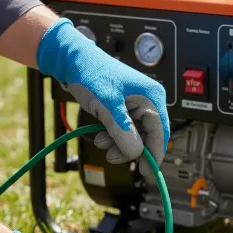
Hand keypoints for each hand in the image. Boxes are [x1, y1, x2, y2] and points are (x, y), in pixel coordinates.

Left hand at [36, 18, 169, 175]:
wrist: (73, 60)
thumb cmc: (91, 73)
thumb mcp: (108, 105)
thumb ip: (123, 131)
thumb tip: (136, 153)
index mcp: (152, 97)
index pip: (160, 132)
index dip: (154, 154)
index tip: (147, 172)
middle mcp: (148, 101)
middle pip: (148, 136)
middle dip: (130, 148)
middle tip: (114, 157)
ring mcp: (136, 106)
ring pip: (135, 136)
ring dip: (119, 144)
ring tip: (102, 142)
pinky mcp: (125, 109)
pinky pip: (125, 130)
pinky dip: (114, 137)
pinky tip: (101, 136)